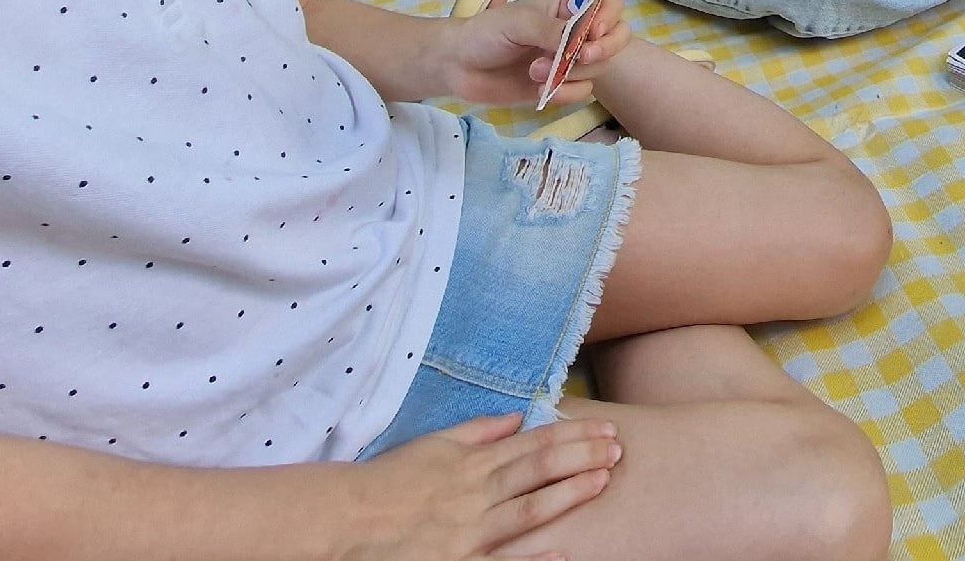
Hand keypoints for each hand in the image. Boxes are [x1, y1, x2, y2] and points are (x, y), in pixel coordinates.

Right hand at [340, 412, 619, 560]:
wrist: (345, 522)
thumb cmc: (388, 481)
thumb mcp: (432, 444)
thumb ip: (477, 431)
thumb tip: (516, 417)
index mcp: (471, 462)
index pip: (533, 444)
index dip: (573, 436)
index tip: (605, 429)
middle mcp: (476, 493)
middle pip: (539, 471)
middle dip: (583, 457)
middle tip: (619, 448)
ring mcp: (470, 531)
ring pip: (530, 509)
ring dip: (570, 493)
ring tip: (604, 479)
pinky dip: (534, 556)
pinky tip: (563, 551)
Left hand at [436, 0, 630, 109]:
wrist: (458, 66)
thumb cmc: (486, 33)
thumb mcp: (518, 22)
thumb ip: (552, 30)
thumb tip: (581, 42)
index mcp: (569, 5)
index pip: (610, 3)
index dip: (611, 16)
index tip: (594, 30)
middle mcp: (576, 31)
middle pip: (617, 37)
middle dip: (605, 49)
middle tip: (582, 56)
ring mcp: (570, 60)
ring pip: (600, 68)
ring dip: (572, 73)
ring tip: (536, 71)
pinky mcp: (560, 86)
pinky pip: (582, 93)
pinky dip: (565, 93)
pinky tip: (540, 90)